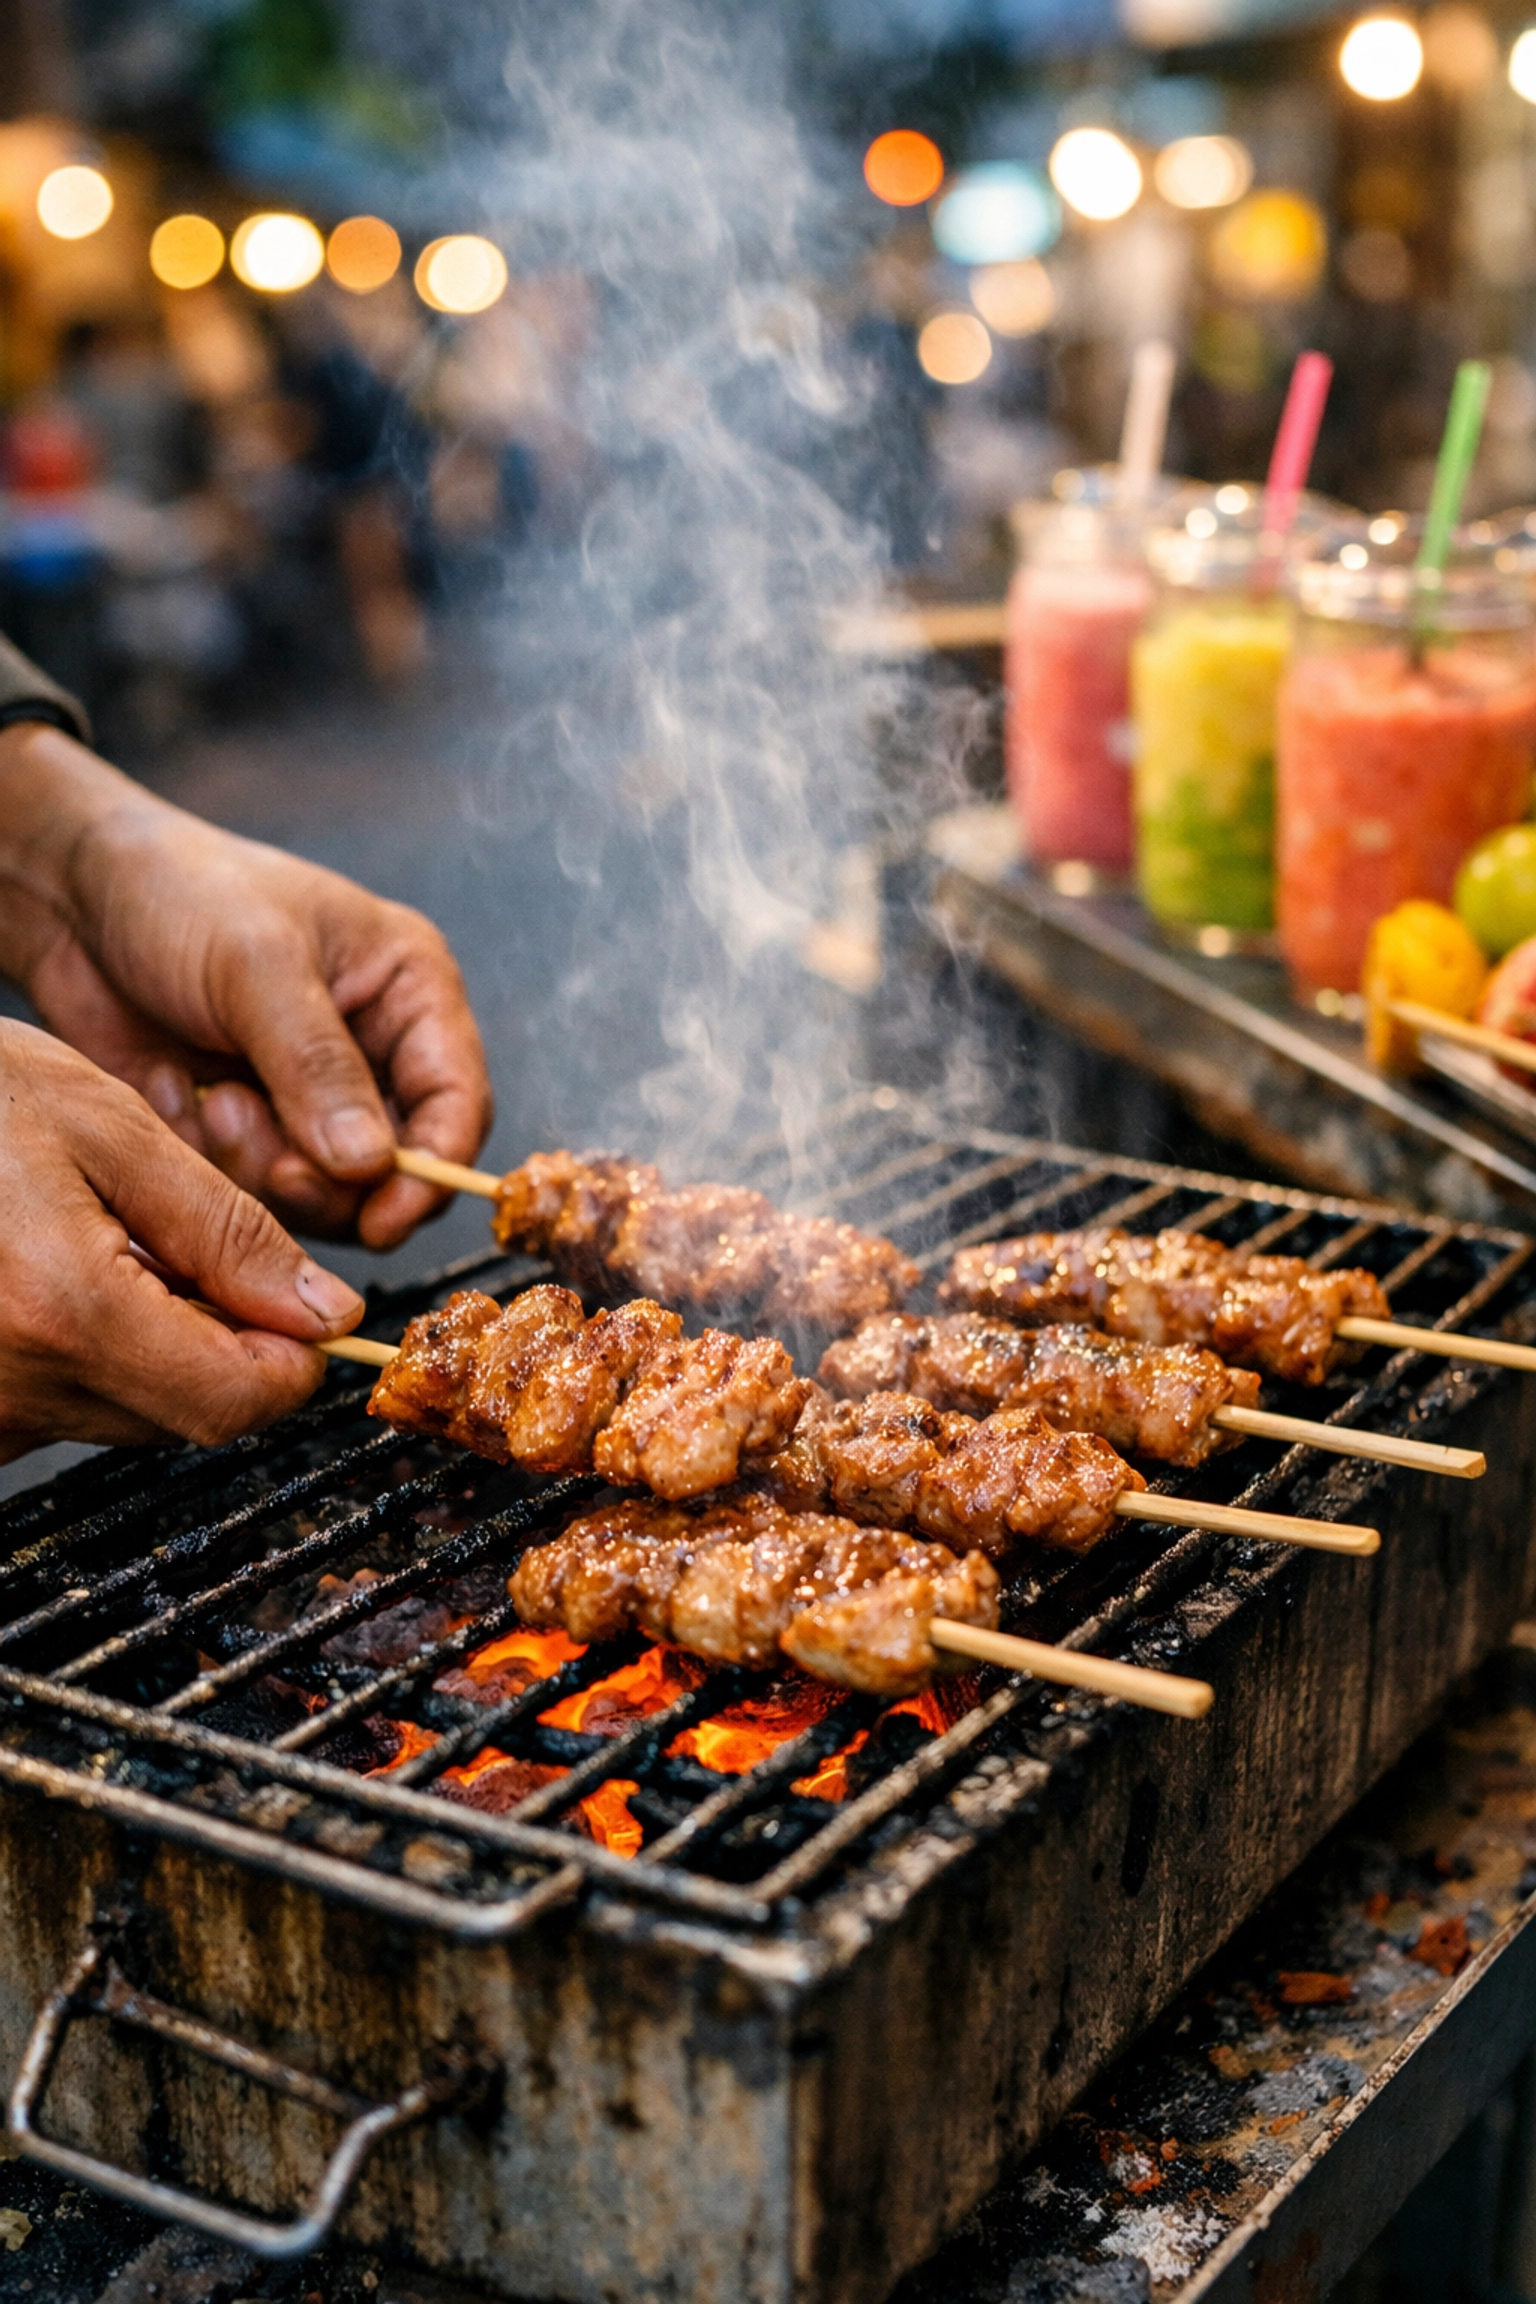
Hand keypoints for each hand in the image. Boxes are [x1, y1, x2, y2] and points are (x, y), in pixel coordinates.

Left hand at [0, 722, 492, 1246]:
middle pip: (397, 1167)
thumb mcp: (256, 965)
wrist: (71, 899)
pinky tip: (178, 1094)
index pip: (458, 1103)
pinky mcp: (252, 1126)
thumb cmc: (178, 891)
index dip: (433, 1170)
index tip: (383, 1218)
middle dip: (331, 1178)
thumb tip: (373, 1163)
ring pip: (326, 1191)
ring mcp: (310, 1095)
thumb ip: (319, 1068)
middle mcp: (373, 1050)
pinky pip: (256, 1189)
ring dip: (264, 1165)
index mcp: (408, 991)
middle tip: (274, 1162)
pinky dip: (214, 1158)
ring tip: (213, 1101)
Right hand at [0, 1020, 364, 1461]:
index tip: (303, 1308)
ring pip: (128, 1414)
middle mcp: (14, 1390)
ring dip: (149, 1345)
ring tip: (99, 1245)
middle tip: (180, 1243)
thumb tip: (322, 1315)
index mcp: (66, 1315)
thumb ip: (228, 1233)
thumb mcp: (111, 1129)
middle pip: (188, 1415)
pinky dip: (84, 1354)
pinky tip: (50, 1278)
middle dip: (219, 1340)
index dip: (292, 1360)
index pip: (237, 1403)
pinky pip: (59, 1408)